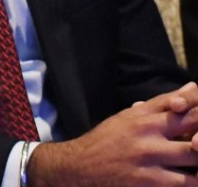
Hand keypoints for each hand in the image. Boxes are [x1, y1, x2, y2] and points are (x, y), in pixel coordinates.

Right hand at [29, 82, 197, 185]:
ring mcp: (150, 166)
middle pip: (197, 139)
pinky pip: (183, 185)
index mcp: (146, 121)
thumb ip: (163, 103)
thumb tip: (193, 87)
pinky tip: (192, 177)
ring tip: (197, 162)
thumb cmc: (107, 140)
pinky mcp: (149, 186)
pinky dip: (192, 181)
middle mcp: (150, 142)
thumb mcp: (129, 116)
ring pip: (194, 164)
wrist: (78, 167)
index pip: (189, 112)